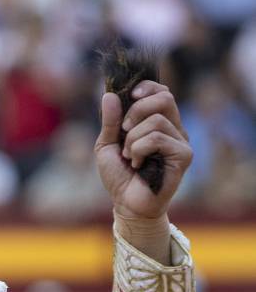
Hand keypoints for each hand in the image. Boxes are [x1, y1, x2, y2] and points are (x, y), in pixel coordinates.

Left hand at [95, 81, 192, 219]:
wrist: (126, 204)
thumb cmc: (119, 175)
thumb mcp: (107, 144)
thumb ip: (110, 121)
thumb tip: (110, 94)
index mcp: (158, 123)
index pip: (162, 92)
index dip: (147, 88)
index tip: (130, 95)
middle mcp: (174, 129)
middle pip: (164, 98)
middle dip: (137, 110)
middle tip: (124, 130)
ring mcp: (181, 142)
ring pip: (156, 120)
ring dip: (132, 139)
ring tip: (129, 156)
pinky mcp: (184, 155)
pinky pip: (158, 139)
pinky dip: (139, 149)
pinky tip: (138, 164)